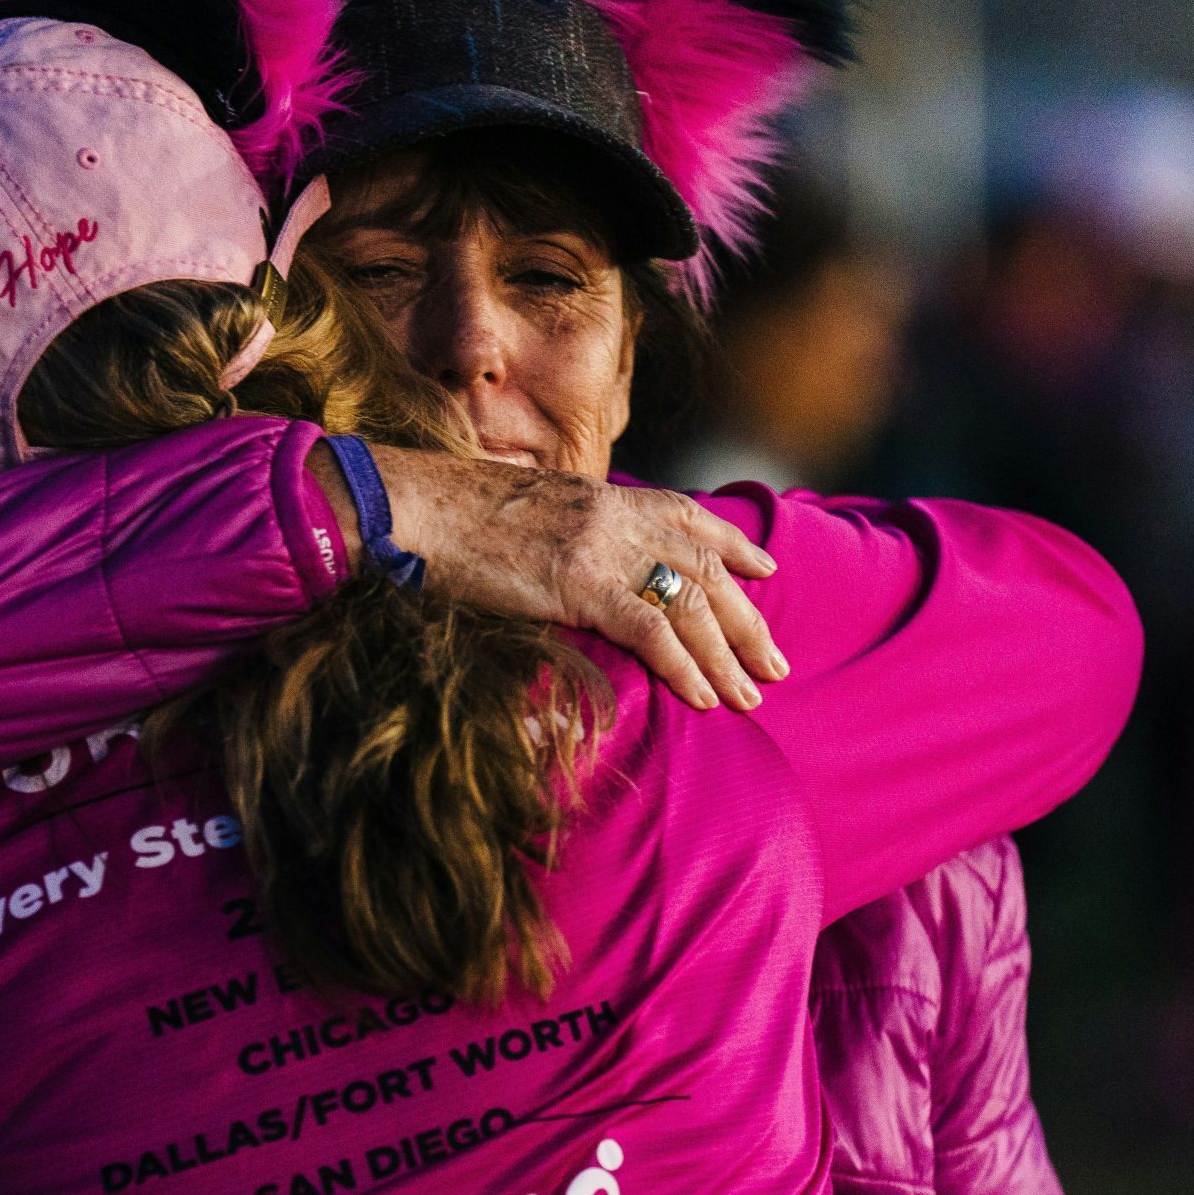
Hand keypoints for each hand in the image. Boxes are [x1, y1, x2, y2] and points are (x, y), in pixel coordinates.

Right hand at [361, 446, 787, 710]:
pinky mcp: (580, 584)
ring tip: (752, 694)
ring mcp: (602, 549)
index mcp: (606, 498)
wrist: (417, 506)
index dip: (732, 545)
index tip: (764, 569)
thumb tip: (579, 565)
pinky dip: (683, 665)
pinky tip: (704, 696)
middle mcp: (617, 517)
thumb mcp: (530, 513)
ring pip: (690, 603)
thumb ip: (571, 535)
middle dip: (747, 620)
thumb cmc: (455, 517)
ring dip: (727, 655)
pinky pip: (650, 629)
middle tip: (776, 663)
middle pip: (705, 569)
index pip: (688, 516)